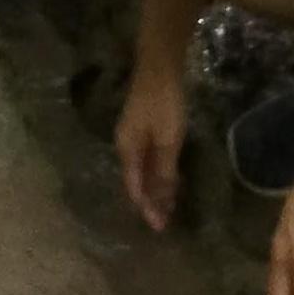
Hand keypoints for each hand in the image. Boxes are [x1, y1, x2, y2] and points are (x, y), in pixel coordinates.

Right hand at [113, 71, 186, 230]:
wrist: (160, 66)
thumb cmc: (164, 104)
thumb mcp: (168, 140)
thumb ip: (163, 172)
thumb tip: (158, 204)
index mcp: (126, 150)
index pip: (134, 188)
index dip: (147, 208)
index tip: (159, 228)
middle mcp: (125, 145)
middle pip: (136, 181)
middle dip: (150, 202)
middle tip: (165, 222)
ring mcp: (133, 136)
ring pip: (142, 170)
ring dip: (154, 189)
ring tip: (168, 206)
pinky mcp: (143, 128)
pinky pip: (148, 159)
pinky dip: (157, 173)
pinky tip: (168, 178)